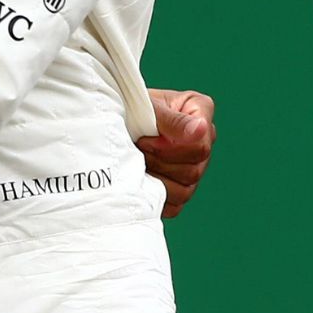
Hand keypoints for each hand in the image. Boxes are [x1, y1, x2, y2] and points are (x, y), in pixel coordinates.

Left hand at [138, 88, 215, 217]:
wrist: (111, 122)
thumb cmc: (129, 108)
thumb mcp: (148, 107)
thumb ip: (173, 120)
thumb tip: (201, 128)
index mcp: (200, 115)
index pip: (201, 145)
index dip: (171, 147)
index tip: (146, 138)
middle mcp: (201, 142)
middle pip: (194, 170)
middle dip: (159, 161)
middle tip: (138, 148)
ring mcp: (192, 167)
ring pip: (185, 190)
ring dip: (156, 178)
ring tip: (137, 162)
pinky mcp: (178, 188)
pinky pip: (174, 205)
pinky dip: (155, 196)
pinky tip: (140, 181)